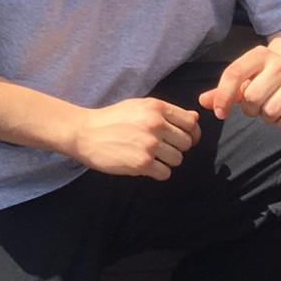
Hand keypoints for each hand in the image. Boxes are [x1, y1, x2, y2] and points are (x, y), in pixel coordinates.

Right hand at [66, 97, 200, 180]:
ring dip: (167, 161)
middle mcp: (155, 124)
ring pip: (178, 159)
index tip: (181, 139)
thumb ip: (166, 113)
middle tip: (160, 148)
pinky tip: (144, 165)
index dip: (190, 132)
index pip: (190, 122)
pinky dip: (157, 172)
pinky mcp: (142, 163)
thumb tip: (195, 118)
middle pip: (187, 142)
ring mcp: (149, 144)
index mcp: (156, 107)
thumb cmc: (112, 119)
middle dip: (176, 147)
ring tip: (150, 156)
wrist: (84, 132)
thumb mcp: (139, 107)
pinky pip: (165, 173)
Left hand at [200, 46, 280, 130]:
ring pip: (270, 111)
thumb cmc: (271, 81)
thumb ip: (223, 91)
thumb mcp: (248, 80)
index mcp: (261, 54)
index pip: (234, 73)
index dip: (223, 96)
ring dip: (268, 117)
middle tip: (259, 106)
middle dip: (250, 109)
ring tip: (275, 108)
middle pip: (251, 98)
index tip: (220, 114)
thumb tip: (202, 102)